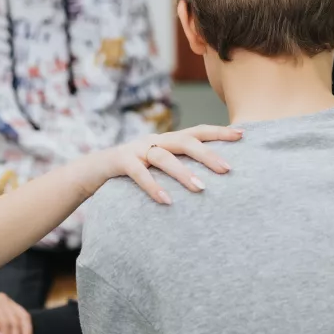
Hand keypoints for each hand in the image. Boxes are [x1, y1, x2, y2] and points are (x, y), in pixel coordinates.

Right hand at [86, 125, 242, 204]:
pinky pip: (139, 173)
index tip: (243, 134)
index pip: (197, 131)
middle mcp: (154, 140)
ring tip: (201, 188)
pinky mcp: (119, 162)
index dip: (219, 132)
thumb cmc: (131, 173)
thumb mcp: (157, 168)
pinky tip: (167, 201)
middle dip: (208, 153)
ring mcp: (136, 149)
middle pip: (185, 140)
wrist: (90, 171)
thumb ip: (179, 168)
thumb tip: (212, 182)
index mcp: (166, 140)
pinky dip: (153, 187)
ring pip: (163, 156)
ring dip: (183, 172)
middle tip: (228, 169)